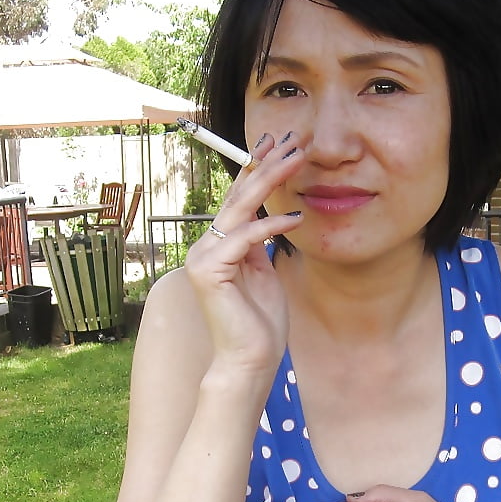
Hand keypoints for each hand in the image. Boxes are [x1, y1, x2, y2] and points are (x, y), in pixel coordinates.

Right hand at [183, 133, 304, 373]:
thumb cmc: (261, 322)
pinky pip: (245, 239)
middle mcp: (206, 248)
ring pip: (239, 210)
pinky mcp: (209, 272)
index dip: (257, 170)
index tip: (278, 144)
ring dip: (270, 181)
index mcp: (219, 247)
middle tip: (291, 141)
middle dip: (266, 165)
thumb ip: (259, 245)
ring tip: (296, 159)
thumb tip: (269, 216)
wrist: (251, 360)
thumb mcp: (264, 272)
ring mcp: (203, 259)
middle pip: (238, 198)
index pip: (238, 201)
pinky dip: (271, 225)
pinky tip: (296, 216)